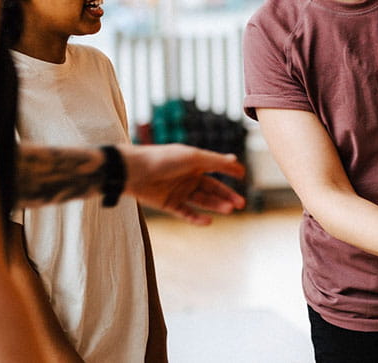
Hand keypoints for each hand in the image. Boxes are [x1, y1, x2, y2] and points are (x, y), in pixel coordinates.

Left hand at [121, 143, 245, 223]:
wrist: (133, 171)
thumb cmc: (163, 159)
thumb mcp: (193, 157)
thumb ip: (216, 162)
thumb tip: (236, 161)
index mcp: (194, 162)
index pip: (217, 167)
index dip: (230, 172)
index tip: (244, 176)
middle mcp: (188, 176)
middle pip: (213, 188)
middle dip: (227, 196)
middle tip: (241, 204)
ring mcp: (179, 191)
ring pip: (202, 201)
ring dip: (216, 205)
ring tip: (229, 210)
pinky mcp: (169, 204)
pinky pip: (187, 213)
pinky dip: (197, 218)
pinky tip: (209, 221)